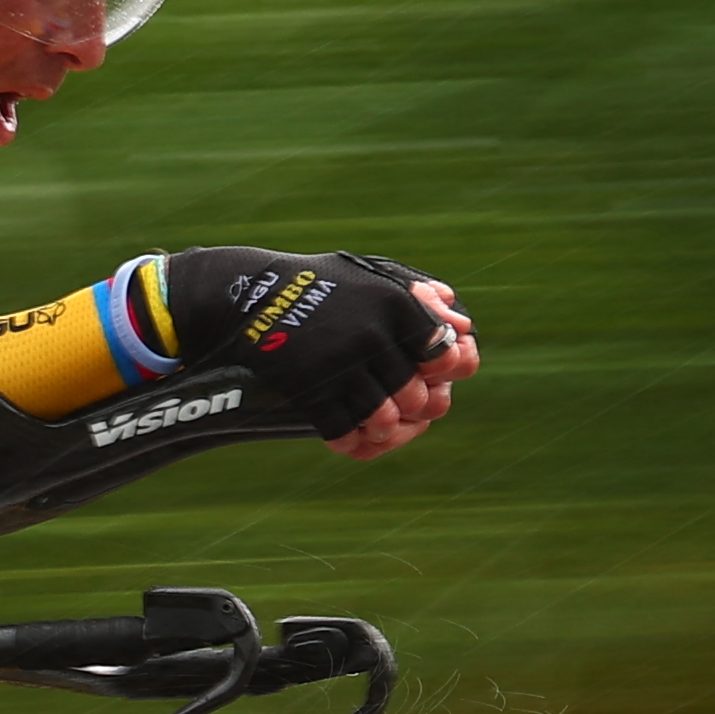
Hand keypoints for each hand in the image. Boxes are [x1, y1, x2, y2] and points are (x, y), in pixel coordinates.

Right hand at [122, 247, 469, 441]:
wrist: (251, 295)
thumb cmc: (320, 283)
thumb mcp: (370, 275)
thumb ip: (419, 296)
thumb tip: (463, 327)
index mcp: (396, 303)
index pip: (443, 353)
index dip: (441, 371)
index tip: (428, 373)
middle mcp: (373, 334)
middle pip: (415, 394)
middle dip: (411, 404)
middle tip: (401, 404)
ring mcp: (341, 365)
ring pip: (382, 418)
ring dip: (381, 426)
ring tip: (375, 423)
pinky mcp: (311, 390)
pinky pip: (342, 429)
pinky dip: (347, 437)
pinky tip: (345, 432)